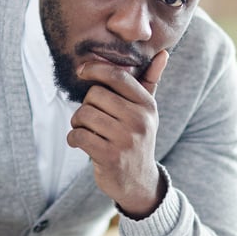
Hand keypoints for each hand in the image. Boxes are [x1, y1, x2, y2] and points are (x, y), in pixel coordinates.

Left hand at [68, 50, 168, 216]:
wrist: (138, 181)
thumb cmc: (136, 139)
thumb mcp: (146, 112)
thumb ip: (150, 82)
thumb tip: (163, 54)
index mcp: (147, 105)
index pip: (117, 76)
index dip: (95, 69)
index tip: (81, 70)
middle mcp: (140, 120)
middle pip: (95, 95)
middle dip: (85, 105)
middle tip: (89, 117)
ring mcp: (126, 139)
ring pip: (84, 115)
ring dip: (77, 123)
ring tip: (86, 130)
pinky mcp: (110, 156)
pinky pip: (78, 135)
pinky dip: (73, 138)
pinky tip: (80, 142)